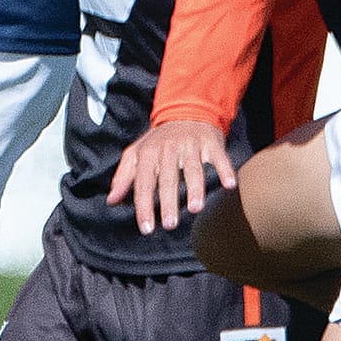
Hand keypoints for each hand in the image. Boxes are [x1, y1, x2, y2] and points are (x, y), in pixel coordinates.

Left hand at [107, 118, 236, 233]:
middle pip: (168, 179)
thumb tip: (111, 201)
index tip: (146, 229)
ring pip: (194, 169)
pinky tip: (229, 185)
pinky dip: (225, 170)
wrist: (186, 111)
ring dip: (195, 189)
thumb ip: (123, 177)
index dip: (144, 206)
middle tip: (170, 225)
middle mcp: (169, 148)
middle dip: (168, 202)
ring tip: (196, 209)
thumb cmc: (159, 141)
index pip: (144, 183)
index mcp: (148, 153)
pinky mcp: (211, 143)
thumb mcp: (136, 154)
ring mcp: (191, 145)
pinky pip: (219, 158)